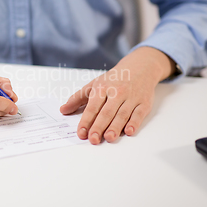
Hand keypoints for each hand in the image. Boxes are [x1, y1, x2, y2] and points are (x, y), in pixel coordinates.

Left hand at [60, 47, 175, 144]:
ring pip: (122, 114)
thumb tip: (63, 110)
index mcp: (102, 88)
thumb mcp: (94, 84)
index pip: (92, 107)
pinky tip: (129, 132)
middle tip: (93, 139)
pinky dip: (134, 123)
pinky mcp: (144, 103)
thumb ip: (78, 98)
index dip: (86, 121)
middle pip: (107, 112)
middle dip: (99, 126)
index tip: (81, 132)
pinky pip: (139, 114)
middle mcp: (117, 92)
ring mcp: (131, 98)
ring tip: (108, 138)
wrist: (140, 67)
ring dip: (115, 127)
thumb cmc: (114, 79)